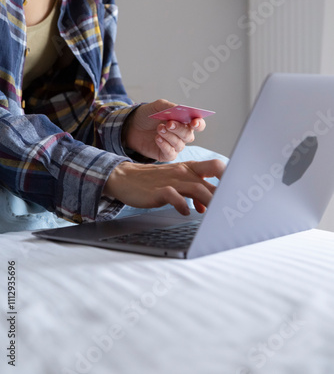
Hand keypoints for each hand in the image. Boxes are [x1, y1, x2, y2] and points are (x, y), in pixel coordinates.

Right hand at [104, 159, 224, 215]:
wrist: (126, 178)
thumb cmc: (154, 181)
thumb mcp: (177, 183)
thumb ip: (195, 193)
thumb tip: (208, 206)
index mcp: (190, 168)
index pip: (216, 166)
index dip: (231, 175)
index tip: (241, 189)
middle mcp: (183, 172)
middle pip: (210, 180)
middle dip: (224, 194)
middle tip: (234, 207)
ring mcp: (171, 180)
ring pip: (196, 189)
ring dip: (209, 201)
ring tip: (216, 214)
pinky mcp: (158, 190)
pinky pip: (173, 196)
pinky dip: (182, 205)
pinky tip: (186, 212)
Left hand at [122, 99, 205, 161]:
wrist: (131, 126)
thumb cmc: (147, 115)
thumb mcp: (157, 106)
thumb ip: (169, 107)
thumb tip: (180, 109)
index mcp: (184, 121)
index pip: (198, 125)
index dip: (199, 124)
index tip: (193, 122)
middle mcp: (182, 135)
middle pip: (189, 135)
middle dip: (179, 129)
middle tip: (168, 124)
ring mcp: (174, 146)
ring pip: (180, 145)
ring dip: (170, 136)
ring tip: (159, 129)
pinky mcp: (165, 155)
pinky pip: (171, 154)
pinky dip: (165, 146)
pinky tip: (157, 138)